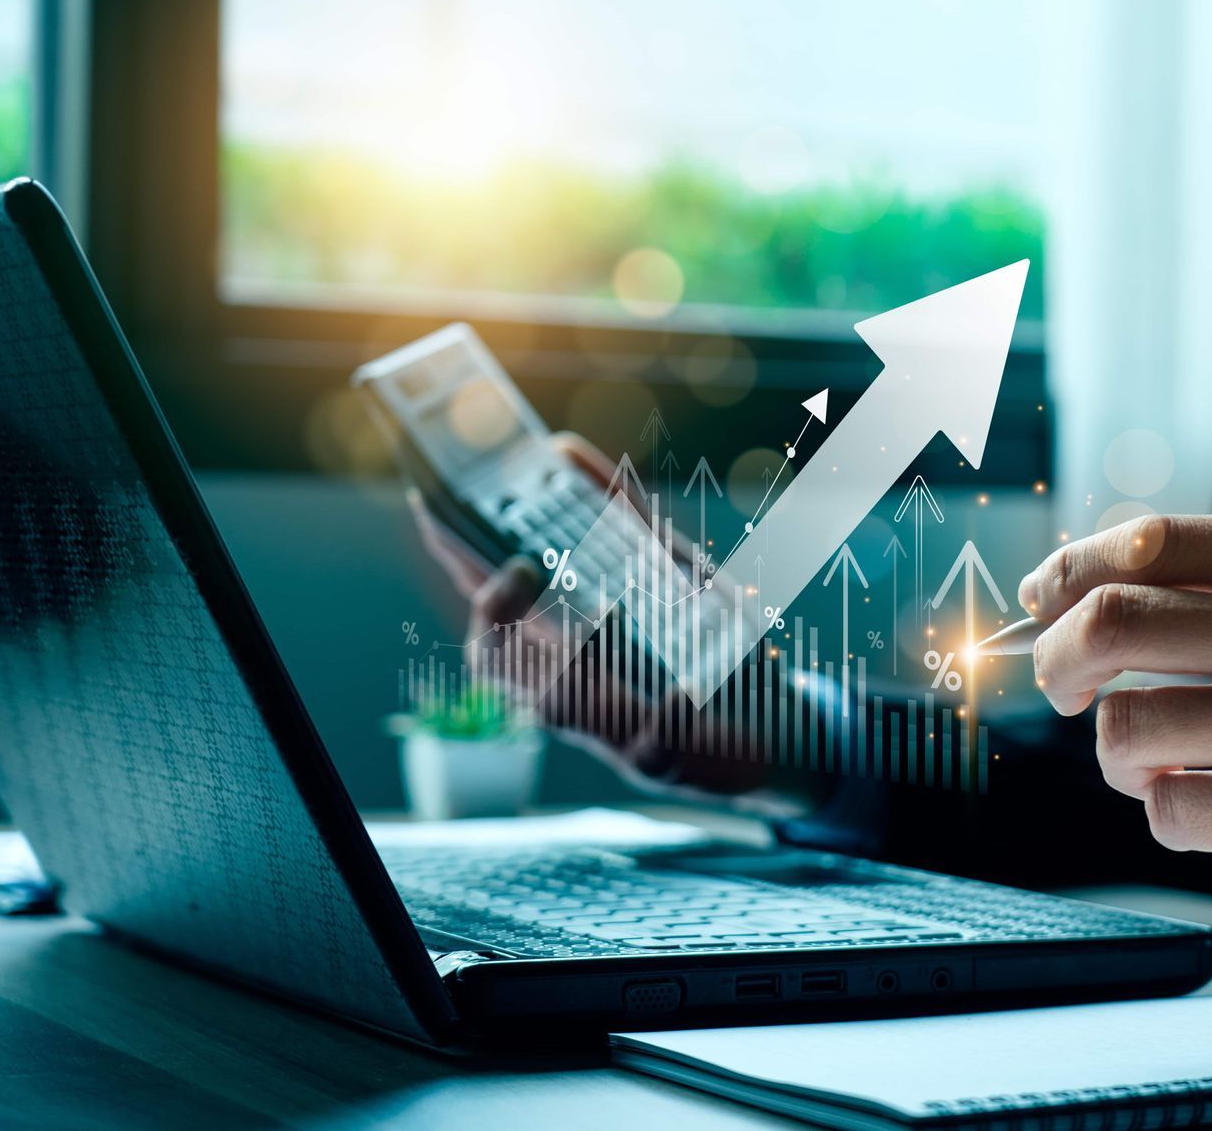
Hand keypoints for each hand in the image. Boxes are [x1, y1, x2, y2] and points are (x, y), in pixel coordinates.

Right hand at [412, 433, 777, 801]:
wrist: (778, 729)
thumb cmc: (710, 646)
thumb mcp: (671, 570)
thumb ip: (619, 516)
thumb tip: (562, 449)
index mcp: (566, 642)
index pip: (491, 602)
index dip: (456, 563)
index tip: (432, 509)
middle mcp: (575, 689)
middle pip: (498, 663)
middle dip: (493, 618)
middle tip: (518, 568)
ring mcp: (613, 731)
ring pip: (557, 709)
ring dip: (565, 667)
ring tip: (597, 621)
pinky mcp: (664, 760)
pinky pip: (650, 749)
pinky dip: (663, 719)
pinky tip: (682, 695)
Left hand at [1018, 514, 1211, 941]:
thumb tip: (1082, 589)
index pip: (1150, 542)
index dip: (1072, 570)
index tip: (1044, 596)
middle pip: (1109, 622)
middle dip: (1056, 657)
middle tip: (1063, 683)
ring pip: (1121, 730)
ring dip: (1124, 754)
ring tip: (1176, 761)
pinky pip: (1166, 811)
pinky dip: (1178, 814)